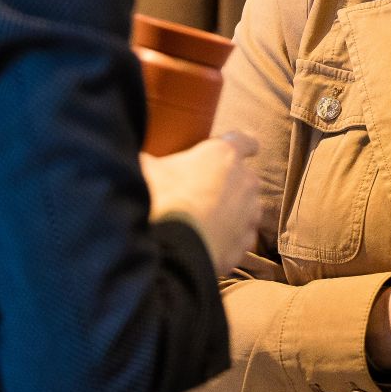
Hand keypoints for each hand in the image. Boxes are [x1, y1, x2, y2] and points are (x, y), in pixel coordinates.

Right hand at [139, 132, 259, 272]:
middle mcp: (245, 182)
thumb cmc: (160, 201)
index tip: (240, 148)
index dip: (242, 144)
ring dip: (232, 210)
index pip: (244, 141)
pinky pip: (240, 236)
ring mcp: (249, 215)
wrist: (171, 250)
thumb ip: (151, 162)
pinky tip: (209, 241)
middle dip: (229, 182)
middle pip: (244, 176)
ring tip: (206, 219)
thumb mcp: (145, 169)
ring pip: (247, 207)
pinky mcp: (244, 244)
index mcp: (224, 155)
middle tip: (202, 190)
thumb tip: (141, 161)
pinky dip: (229, 237)